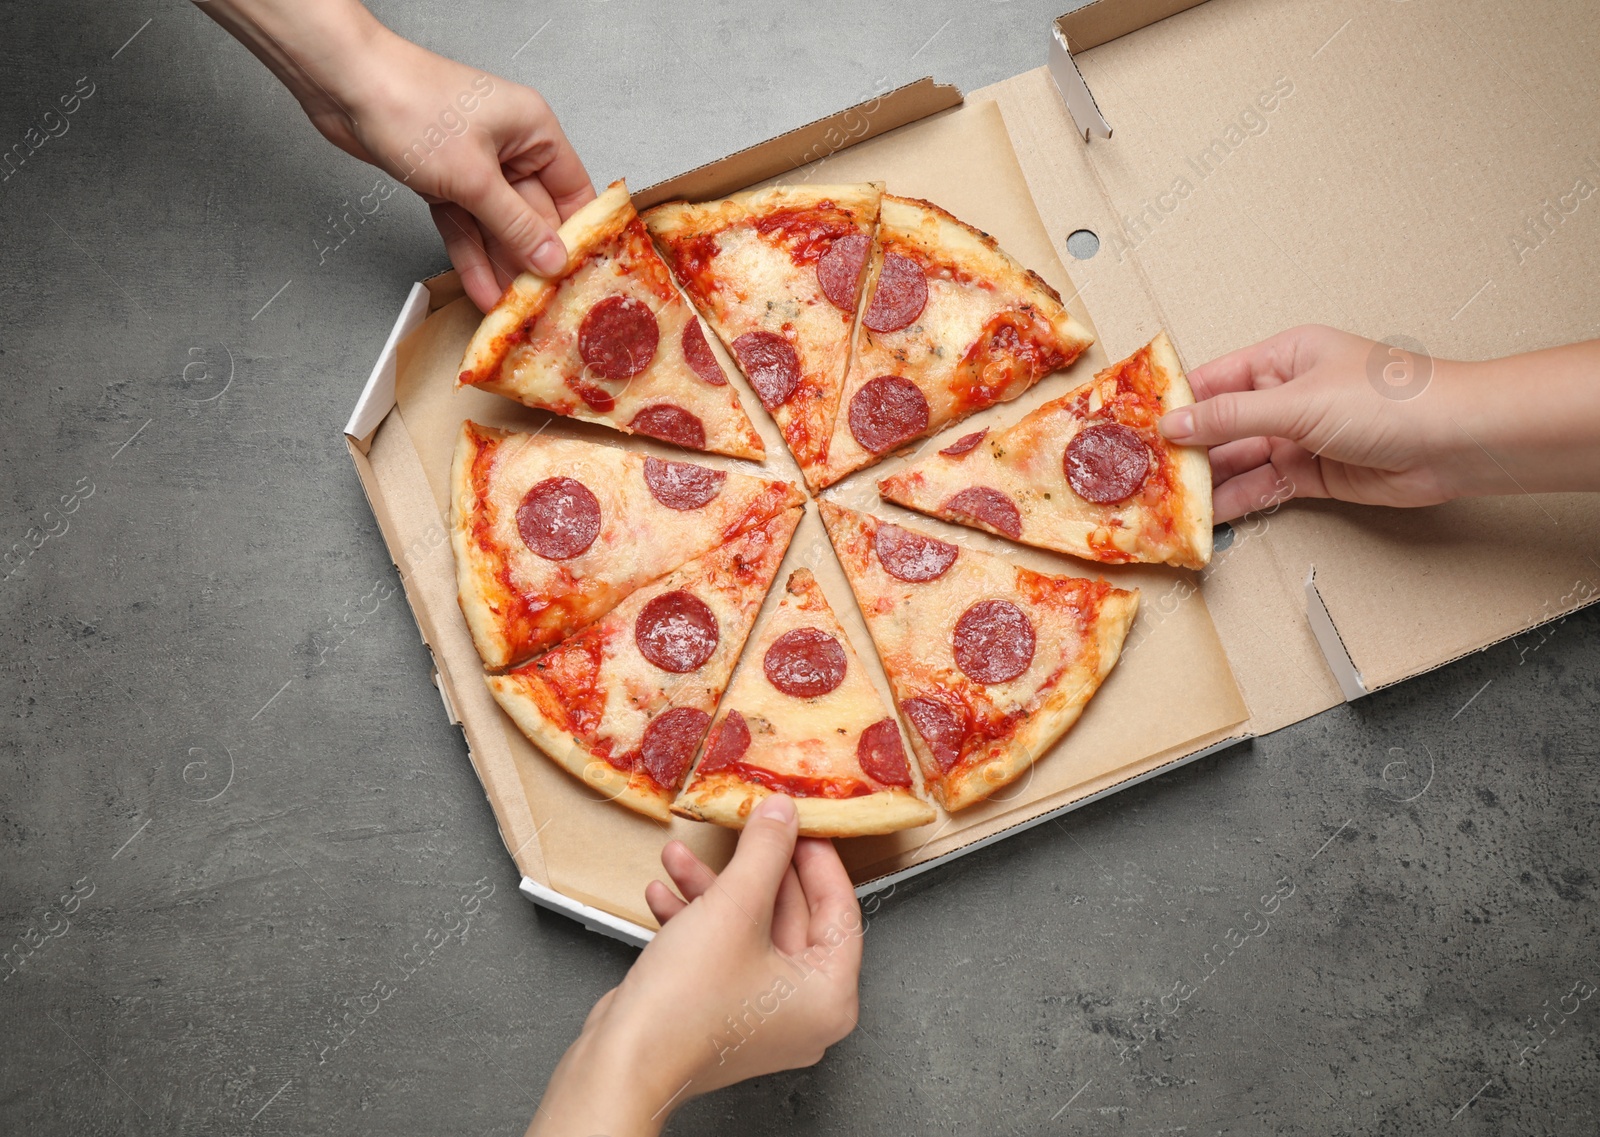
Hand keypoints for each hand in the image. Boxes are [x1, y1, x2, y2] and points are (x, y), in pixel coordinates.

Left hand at [195, 0, 594, 310]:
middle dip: (535, 260)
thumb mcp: (474, 178)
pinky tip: (482, 289)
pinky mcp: (444, 179)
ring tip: (512, 310)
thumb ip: (516, 225)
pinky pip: (467, 226)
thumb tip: (552, 259)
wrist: (343, 86)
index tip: (584, 277)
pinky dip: (472, 256)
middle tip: (543, 304)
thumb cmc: (410, 105)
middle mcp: (510, 147)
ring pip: (498, 227)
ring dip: (502, 266)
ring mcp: (476, 165)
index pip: (573, 191)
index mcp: (533, 130)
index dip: (580, 235)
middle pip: (535, 215)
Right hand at [528, 796, 862, 1135]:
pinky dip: (696, 921)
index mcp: (830, 995)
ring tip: (679, 857)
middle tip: (744, 828)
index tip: (798, 824)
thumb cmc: (687, 1003)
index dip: (817, 858)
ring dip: (712, 890)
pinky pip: (723, 953)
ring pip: (748, 931)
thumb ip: (765, 851)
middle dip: (752, 869)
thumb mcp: (734, 906)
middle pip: (791, 917)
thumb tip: (783, 814)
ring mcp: (762, 1016)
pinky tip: (664, 894)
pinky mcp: (723, 1014)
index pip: (840, 909)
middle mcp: (804, 1011)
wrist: (622, 1062)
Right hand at [1157, 325, 1454, 521]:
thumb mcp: (1298, 402)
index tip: (1134, 424)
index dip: (1175, 402)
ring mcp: (1300, 437)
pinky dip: (1236, 502)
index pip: (1214, 379)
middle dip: (1184, 450)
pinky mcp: (1313, 475)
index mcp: (1284, 358)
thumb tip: (1176, 423)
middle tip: (1140, 473)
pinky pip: (1262, 488)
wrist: (1457, 442)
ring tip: (1165, 501)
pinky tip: (1207, 514)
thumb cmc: (1392, 401)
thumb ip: (1231, 417)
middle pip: (1221, 425)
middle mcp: (1288, 395)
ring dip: (1206, 481)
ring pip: (1238, 461)